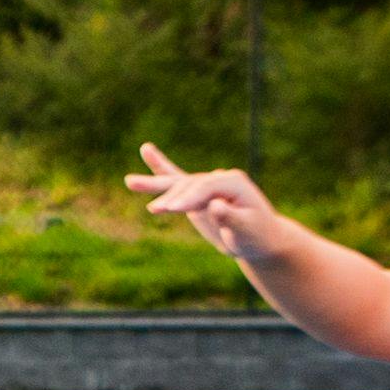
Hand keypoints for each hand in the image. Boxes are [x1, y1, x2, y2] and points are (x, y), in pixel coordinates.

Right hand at [128, 143, 287, 259]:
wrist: (259, 239)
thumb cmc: (256, 237)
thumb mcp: (246, 231)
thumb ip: (230, 218)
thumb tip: (214, 205)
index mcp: (234, 182)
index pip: (206, 187)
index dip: (188, 197)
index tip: (172, 209)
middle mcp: (219, 177)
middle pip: (189, 184)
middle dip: (173, 197)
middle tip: (157, 210)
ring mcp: (207, 183)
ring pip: (178, 181)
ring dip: (155, 184)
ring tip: (130, 182)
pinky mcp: (197, 192)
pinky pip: (176, 179)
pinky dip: (160, 168)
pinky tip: (146, 150)